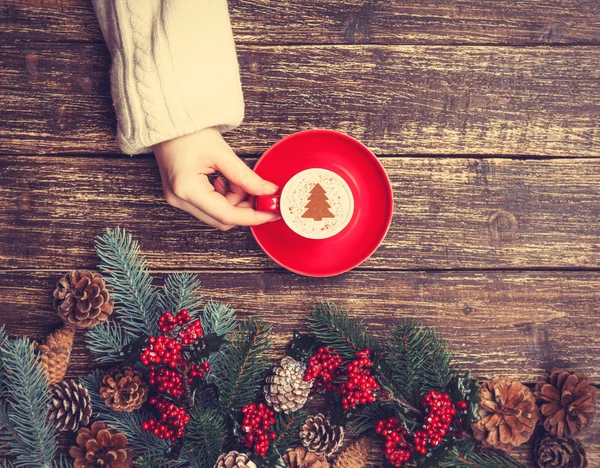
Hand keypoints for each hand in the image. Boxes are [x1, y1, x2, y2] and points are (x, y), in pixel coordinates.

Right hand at [153, 128, 279, 230]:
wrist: (167, 122)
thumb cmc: (188, 132)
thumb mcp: (222, 153)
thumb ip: (246, 176)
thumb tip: (266, 191)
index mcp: (188, 190)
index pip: (227, 215)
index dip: (253, 216)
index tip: (270, 213)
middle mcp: (180, 200)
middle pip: (221, 219)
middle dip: (244, 208)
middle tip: (258, 193)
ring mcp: (178, 199)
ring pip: (216, 215)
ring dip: (234, 202)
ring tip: (238, 181)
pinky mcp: (181, 196)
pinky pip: (208, 207)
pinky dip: (224, 199)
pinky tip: (227, 182)